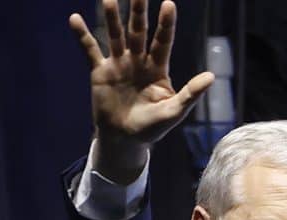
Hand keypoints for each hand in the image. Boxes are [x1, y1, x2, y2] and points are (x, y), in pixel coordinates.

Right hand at [69, 0, 214, 181]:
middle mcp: (138, 61)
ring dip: (111, 18)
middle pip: (138, 31)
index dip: (166, 23)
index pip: (163, 41)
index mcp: (158, 69)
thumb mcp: (174, 112)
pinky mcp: (99, 72)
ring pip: (115, 36)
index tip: (169, 3)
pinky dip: (82, 36)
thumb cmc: (152, 127)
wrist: (125, 140)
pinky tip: (74, 19)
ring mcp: (118, 65)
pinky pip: (90, 50)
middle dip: (139, 12)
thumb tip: (211, 76)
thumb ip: (191, 93)